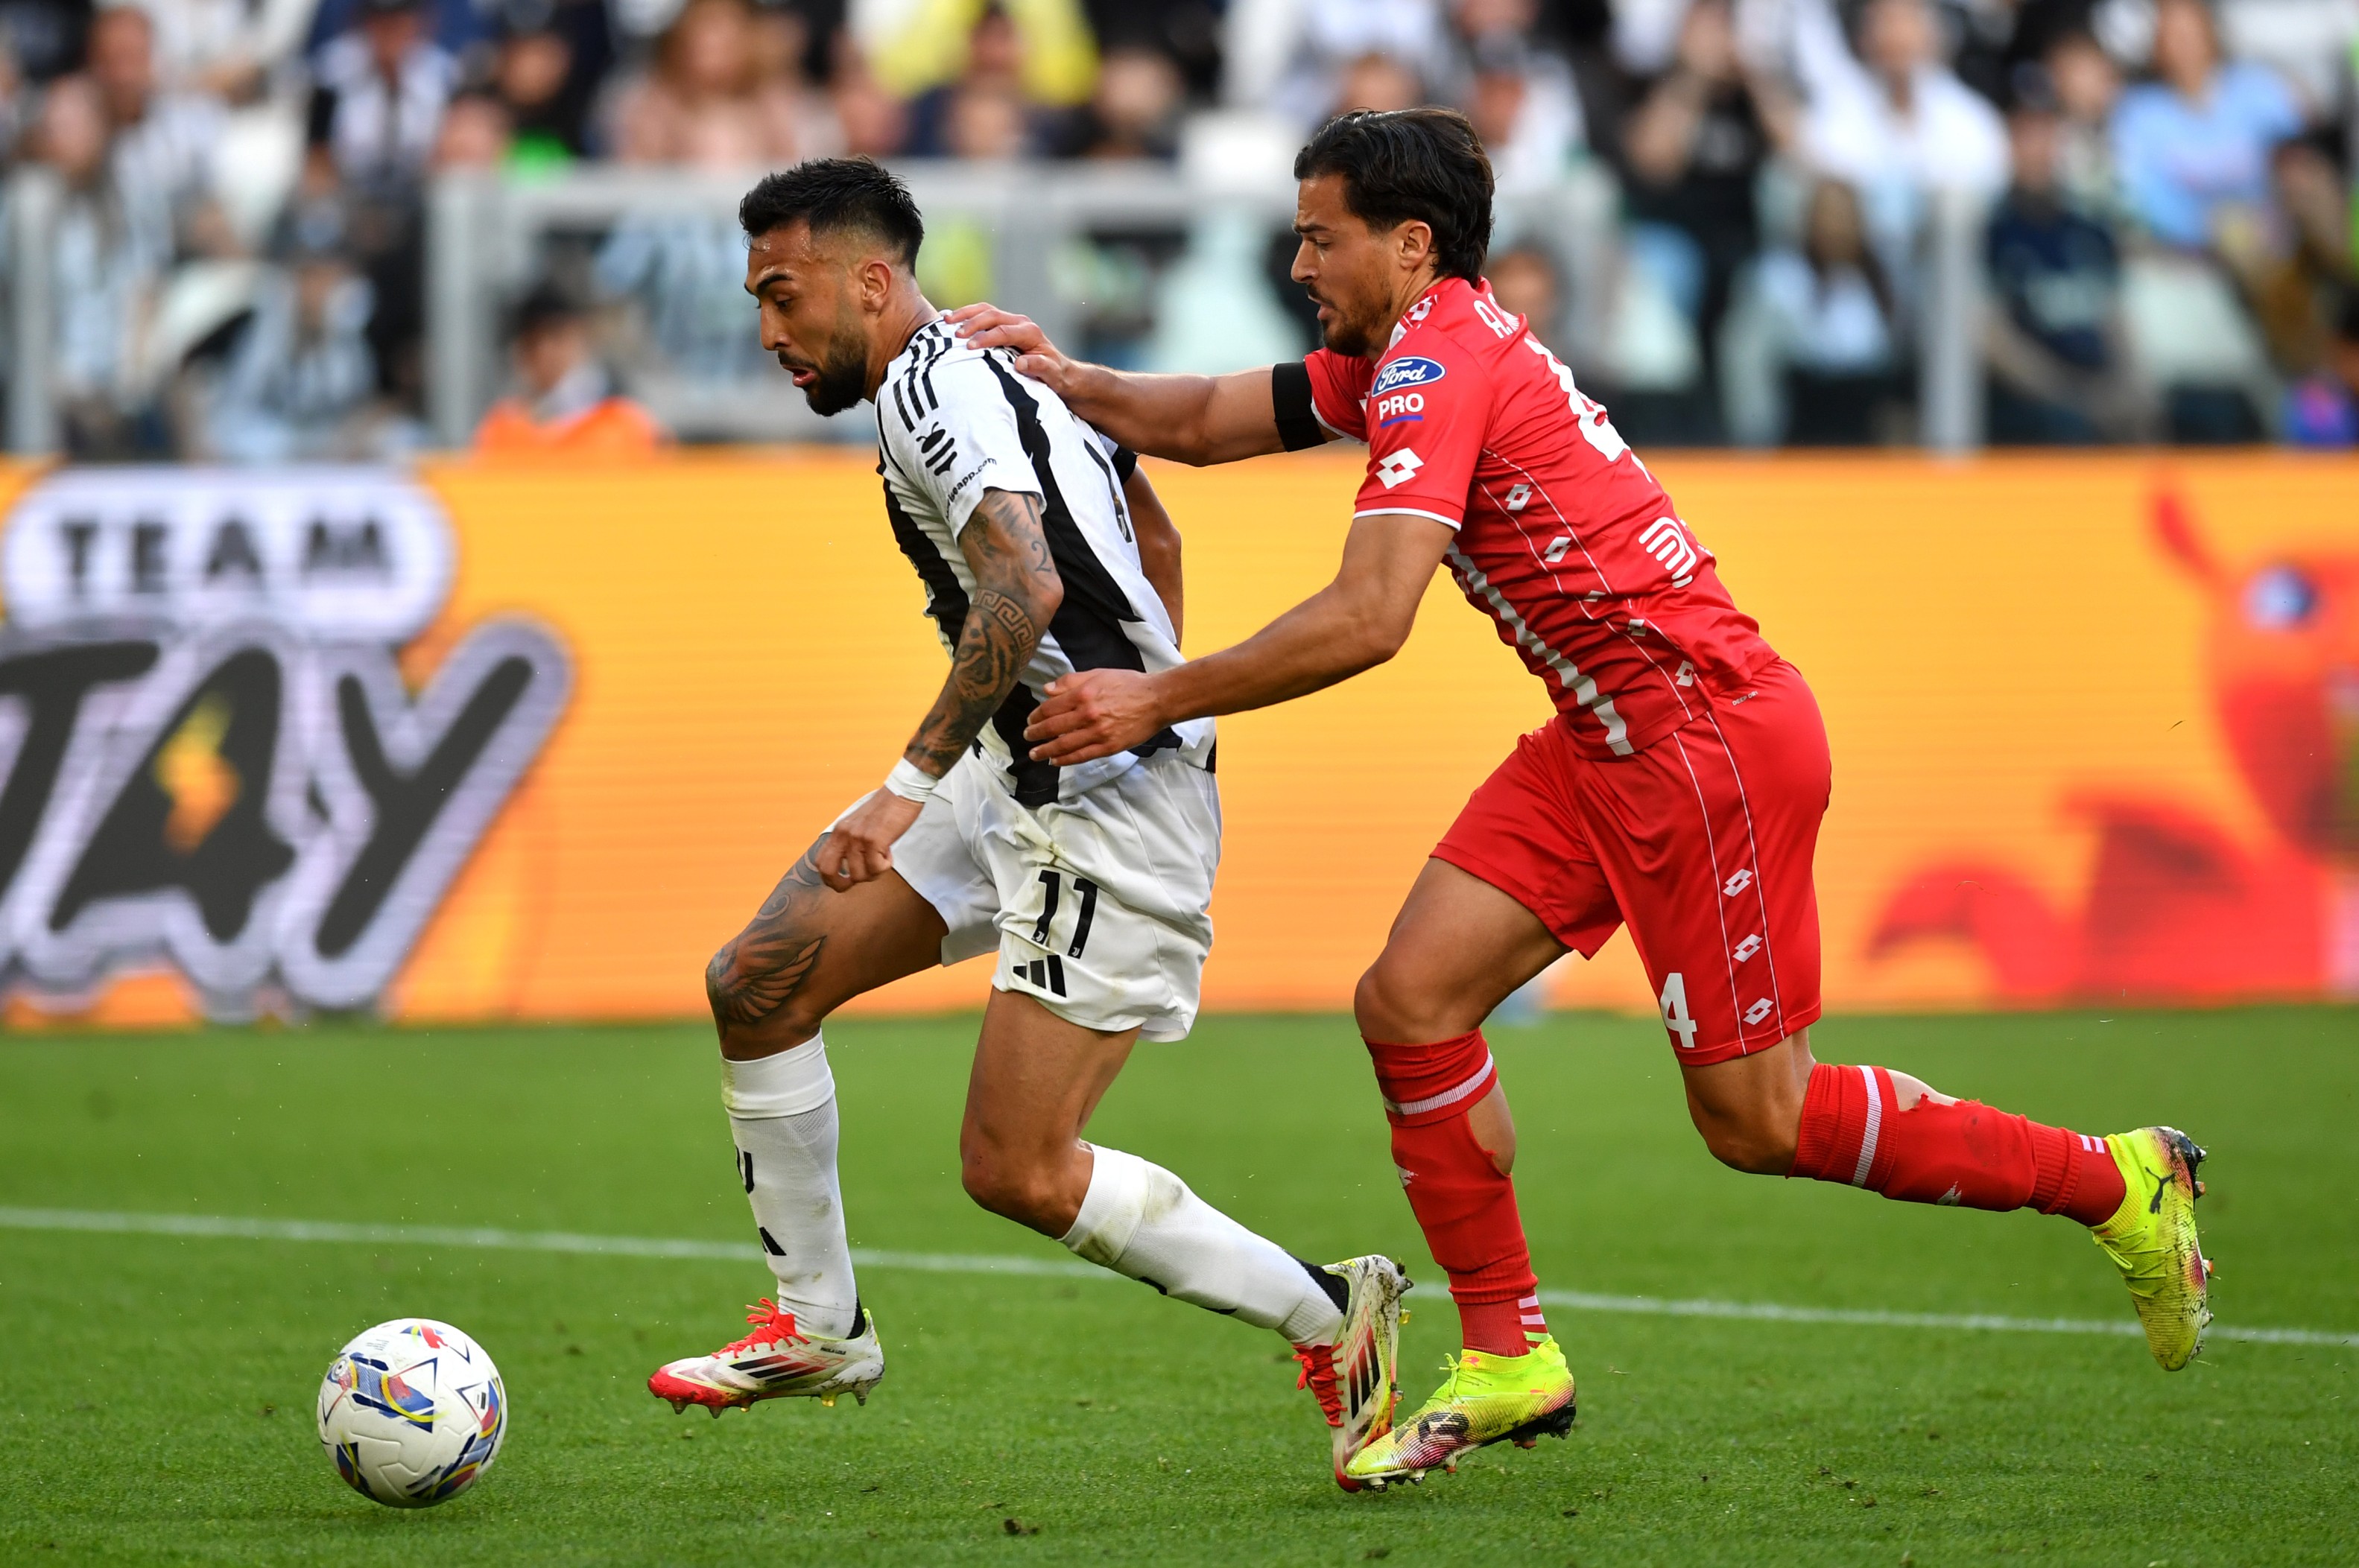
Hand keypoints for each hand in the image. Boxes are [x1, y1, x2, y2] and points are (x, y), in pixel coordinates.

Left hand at [818, 788, 922, 891]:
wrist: (902, 793)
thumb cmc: (886, 809)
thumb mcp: (860, 825)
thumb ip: (852, 842)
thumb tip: (851, 866)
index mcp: (839, 831)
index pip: (821, 861)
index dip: (829, 877)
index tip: (843, 881)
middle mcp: (844, 834)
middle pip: (828, 871)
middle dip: (842, 884)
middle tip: (858, 882)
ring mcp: (857, 837)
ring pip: (858, 875)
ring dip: (873, 873)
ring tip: (882, 860)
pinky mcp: (874, 839)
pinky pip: (876, 867)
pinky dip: (885, 866)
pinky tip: (889, 854)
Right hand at [945, 302, 1074, 394]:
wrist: (1059, 371)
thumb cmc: (1055, 375)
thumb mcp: (1052, 375)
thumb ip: (1039, 367)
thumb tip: (1021, 363)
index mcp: (1030, 333)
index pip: (1004, 331)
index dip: (986, 338)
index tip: (969, 347)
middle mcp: (1021, 323)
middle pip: (992, 315)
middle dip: (972, 323)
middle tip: (955, 335)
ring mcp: (1011, 322)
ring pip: (986, 310)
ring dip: (966, 314)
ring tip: (946, 320)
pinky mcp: (1004, 325)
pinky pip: (983, 315)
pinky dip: (967, 316)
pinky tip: (951, 321)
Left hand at [1024, 669, 1165, 764]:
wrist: (1156, 700)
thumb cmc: (1129, 684)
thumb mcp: (1098, 674)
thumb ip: (1071, 681)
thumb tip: (1047, 690)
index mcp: (1083, 694)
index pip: (1050, 708)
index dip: (1036, 715)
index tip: (1030, 719)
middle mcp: (1087, 714)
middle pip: (1052, 727)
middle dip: (1035, 734)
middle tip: (1027, 737)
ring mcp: (1097, 732)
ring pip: (1063, 745)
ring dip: (1045, 750)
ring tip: (1035, 753)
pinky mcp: (1108, 747)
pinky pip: (1081, 756)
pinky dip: (1065, 760)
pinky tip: (1055, 762)